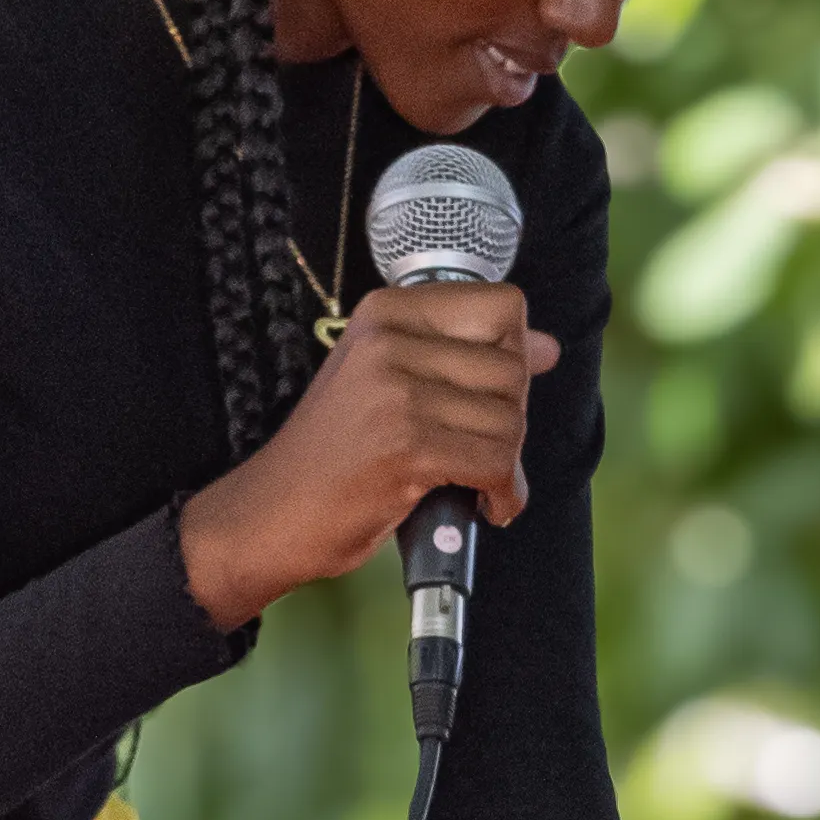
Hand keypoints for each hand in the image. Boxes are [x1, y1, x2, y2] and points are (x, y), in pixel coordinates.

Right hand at [178, 283, 558, 632]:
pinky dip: (502, 494)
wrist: (272, 513)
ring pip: (510, 419)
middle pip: (512, 368)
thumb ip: (464, 357)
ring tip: (473, 480)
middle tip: (475, 448)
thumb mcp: (388, 382)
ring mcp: (397, 393)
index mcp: (386, 313)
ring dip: (505, 462)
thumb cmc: (333, 455)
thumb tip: (547, 347)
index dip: (512, 356)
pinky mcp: (407, 446)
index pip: (502, 306)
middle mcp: (389, 342)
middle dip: (510, 419)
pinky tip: (484, 505)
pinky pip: (496, 463)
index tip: (486, 394)